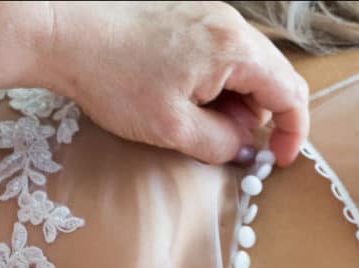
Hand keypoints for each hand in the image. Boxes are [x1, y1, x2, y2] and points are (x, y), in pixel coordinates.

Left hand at [48, 1, 309, 163]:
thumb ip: (222, 145)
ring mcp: (210, 16)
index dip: (293, 134)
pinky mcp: (190, 18)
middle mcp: (229, 24)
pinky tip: (186, 102)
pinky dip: (217, 87)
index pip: (291, 94)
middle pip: (272, 79)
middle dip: (260, 120)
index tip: (279, 161)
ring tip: (196, 123)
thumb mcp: (174, 129)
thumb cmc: (113, 76)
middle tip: (231, 147)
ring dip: (234, 105)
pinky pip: (222, 58)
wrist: (65, 32)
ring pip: (246, 70)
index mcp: (234, 48)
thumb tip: (245, 150)